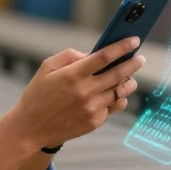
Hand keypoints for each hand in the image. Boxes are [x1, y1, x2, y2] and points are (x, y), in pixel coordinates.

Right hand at [13, 36, 143, 148]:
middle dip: (133, 64)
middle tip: (141, 59)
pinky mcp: (94, 122)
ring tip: (130, 77)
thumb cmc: (38, 94)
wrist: (30, 128)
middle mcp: (85, 91)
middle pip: (118, 74)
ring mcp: (91, 108)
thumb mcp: (47, 68)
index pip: (104, 57)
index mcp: (73, 75)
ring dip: (129, 82)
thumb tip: (93, 54)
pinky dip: (116, 99)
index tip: (134, 40)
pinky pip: (113, 107)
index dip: (122, 47)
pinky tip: (115, 94)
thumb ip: (70, 56)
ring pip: (120, 92)